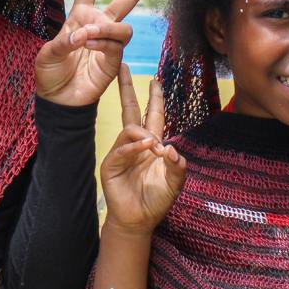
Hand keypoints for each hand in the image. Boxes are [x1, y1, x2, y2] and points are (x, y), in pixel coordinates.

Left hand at [35, 0, 168, 105]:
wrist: (58, 99)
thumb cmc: (50, 74)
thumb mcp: (47, 54)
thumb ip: (62, 41)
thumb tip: (83, 33)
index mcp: (79, 17)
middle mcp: (98, 25)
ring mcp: (109, 43)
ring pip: (123, 26)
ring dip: (105, 28)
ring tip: (87, 36)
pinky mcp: (115, 61)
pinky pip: (117, 45)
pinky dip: (102, 43)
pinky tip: (90, 47)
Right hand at [100, 66, 185, 235]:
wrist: (139, 220)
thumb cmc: (156, 200)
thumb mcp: (175, 183)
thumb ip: (177, 167)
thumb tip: (171, 149)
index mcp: (152, 145)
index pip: (152, 115)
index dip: (154, 99)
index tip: (155, 81)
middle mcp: (135, 145)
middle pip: (130, 111)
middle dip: (127, 89)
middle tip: (124, 68)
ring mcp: (122, 153)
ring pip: (128, 130)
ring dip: (141, 133)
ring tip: (153, 143)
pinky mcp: (111, 165)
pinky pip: (121, 150)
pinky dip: (133, 147)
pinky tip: (145, 148)